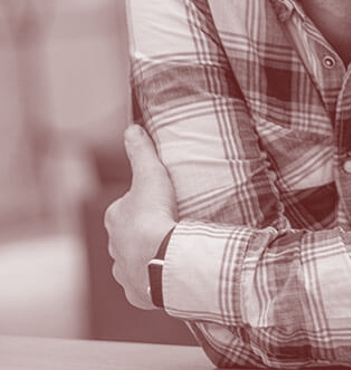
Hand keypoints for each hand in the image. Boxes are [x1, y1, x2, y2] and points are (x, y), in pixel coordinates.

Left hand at [104, 124, 176, 308]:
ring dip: (146, 257)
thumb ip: (141, 151)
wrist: (161, 258)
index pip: (125, 208)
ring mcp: (124, 271)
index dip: (141, 204)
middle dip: (141, 233)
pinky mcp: (136, 292)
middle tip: (166, 226)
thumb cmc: (154, 214)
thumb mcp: (150, 174)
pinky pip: (143, 284)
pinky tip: (166, 273)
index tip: (158, 203)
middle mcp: (113, 247)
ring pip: (132, 261)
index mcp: (114, 218)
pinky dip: (152, 279)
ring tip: (168, 251)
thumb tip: (131, 128)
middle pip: (127, 236)